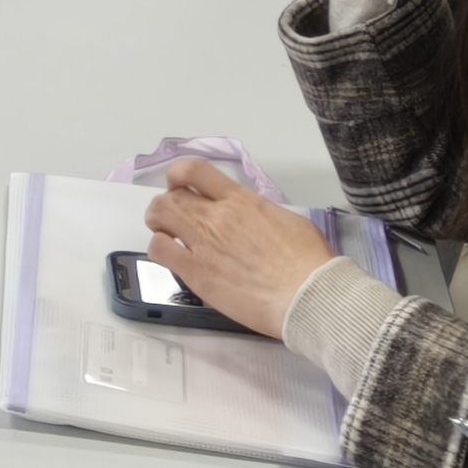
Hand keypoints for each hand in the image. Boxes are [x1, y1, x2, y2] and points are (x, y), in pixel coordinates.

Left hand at [142, 159, 334, 339]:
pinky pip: (160, 251)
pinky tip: (170, 256)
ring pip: (159, 216)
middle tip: (172, 217)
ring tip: (165, 233)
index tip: (179, 184)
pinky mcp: (196, 273)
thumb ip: (259, 213)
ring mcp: (203, 244)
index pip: (195, 170)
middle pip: (171, 195)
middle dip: (167, 203)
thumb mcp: (287, 221)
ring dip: (158, 222)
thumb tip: (249, 217)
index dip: (178, 174)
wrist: (307, 296)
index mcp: (241, 200)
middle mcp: (217, 216)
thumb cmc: (308, 262)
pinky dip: (159, 249)